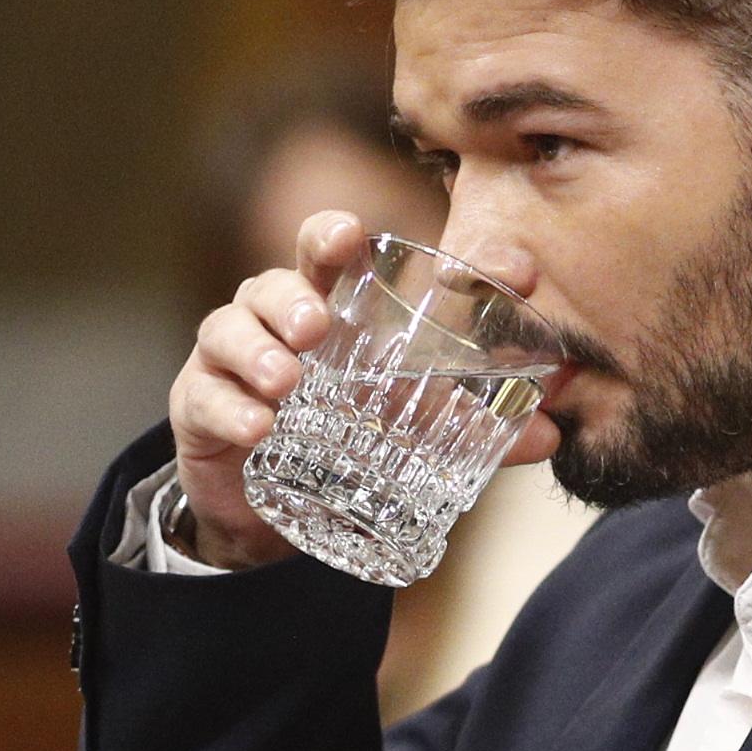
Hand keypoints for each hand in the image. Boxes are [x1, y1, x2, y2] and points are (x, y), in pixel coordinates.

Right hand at [165, 211, 558, 570]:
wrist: (264, 510)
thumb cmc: (338, 437)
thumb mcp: (412, 430)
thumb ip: (476, 426)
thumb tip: (553, 432)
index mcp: (334, 306)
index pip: (345, 251)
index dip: (372, 239)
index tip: (437, 260)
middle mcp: (279, 320)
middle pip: (282, 273)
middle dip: (301, 281)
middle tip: (322, 318)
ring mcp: (232, 360)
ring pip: (231, 325)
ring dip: (260, 348)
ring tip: (287, 380)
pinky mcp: (198, 406)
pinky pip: (205, 396)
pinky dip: (231, 408)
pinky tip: (259, 427)